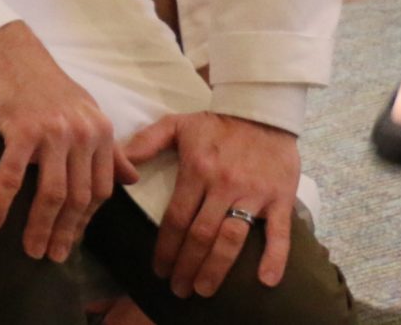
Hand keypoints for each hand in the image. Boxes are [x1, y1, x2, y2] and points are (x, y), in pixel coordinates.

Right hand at [0, 21, 136, 260]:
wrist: (10, 51)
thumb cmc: (45, 83)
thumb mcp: (86, 112)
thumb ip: (108, 148)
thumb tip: (131, 178)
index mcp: (100, 132)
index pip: (101, 189)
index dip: (86, 220)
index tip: (72, 239)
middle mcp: (82, 134)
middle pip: (78, 197)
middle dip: (66, 233)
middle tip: (53, 257)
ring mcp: (52, 132)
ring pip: (52, 194)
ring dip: (40, 227)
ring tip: (31, 250)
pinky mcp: (21, 129)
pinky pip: (12, 176)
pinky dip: (0, 203)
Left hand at [121, 111, 299, 297]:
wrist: (262, 111)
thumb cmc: (215, 123)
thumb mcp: (175, 125)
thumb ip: (146, 143)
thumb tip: (120, 163)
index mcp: (196, 170)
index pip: (176, 218)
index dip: (166, 247)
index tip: (159, 269)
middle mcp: (223, 185)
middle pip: (201, 235)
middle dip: (186, 265)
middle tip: (178, 289)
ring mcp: (253, 194)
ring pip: (232, 238)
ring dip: (217, 268)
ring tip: (204, 289)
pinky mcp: (280, 198)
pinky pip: (279, 233)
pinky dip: (274, 258)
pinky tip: (265, 280)